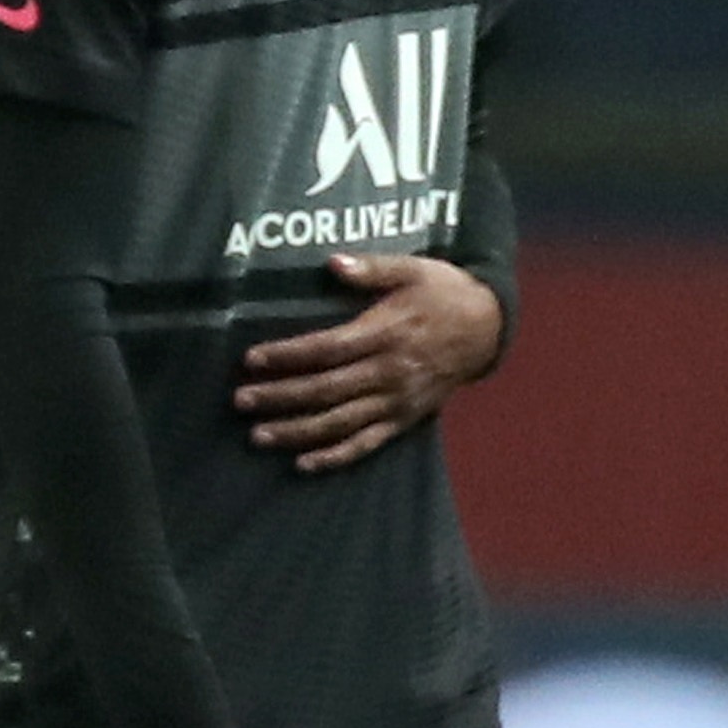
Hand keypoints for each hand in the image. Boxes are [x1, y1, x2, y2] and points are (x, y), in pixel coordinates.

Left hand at [236, 251, 504, 472]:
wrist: (487, 328)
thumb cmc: (443, 292)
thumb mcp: (413, 268)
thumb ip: (372, 268)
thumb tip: (333, 263)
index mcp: (385, 333)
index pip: (327, 349)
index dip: (288, 356)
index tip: (251, 359)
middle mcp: (389, 372)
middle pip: (326, 389)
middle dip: (280, 396)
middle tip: (241, 400)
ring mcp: (397, 400)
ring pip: (341, 422)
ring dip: (298, 431)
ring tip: (259, 436)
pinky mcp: (405, 419)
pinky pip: (367, 444)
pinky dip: (336, 457)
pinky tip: (304, 463)